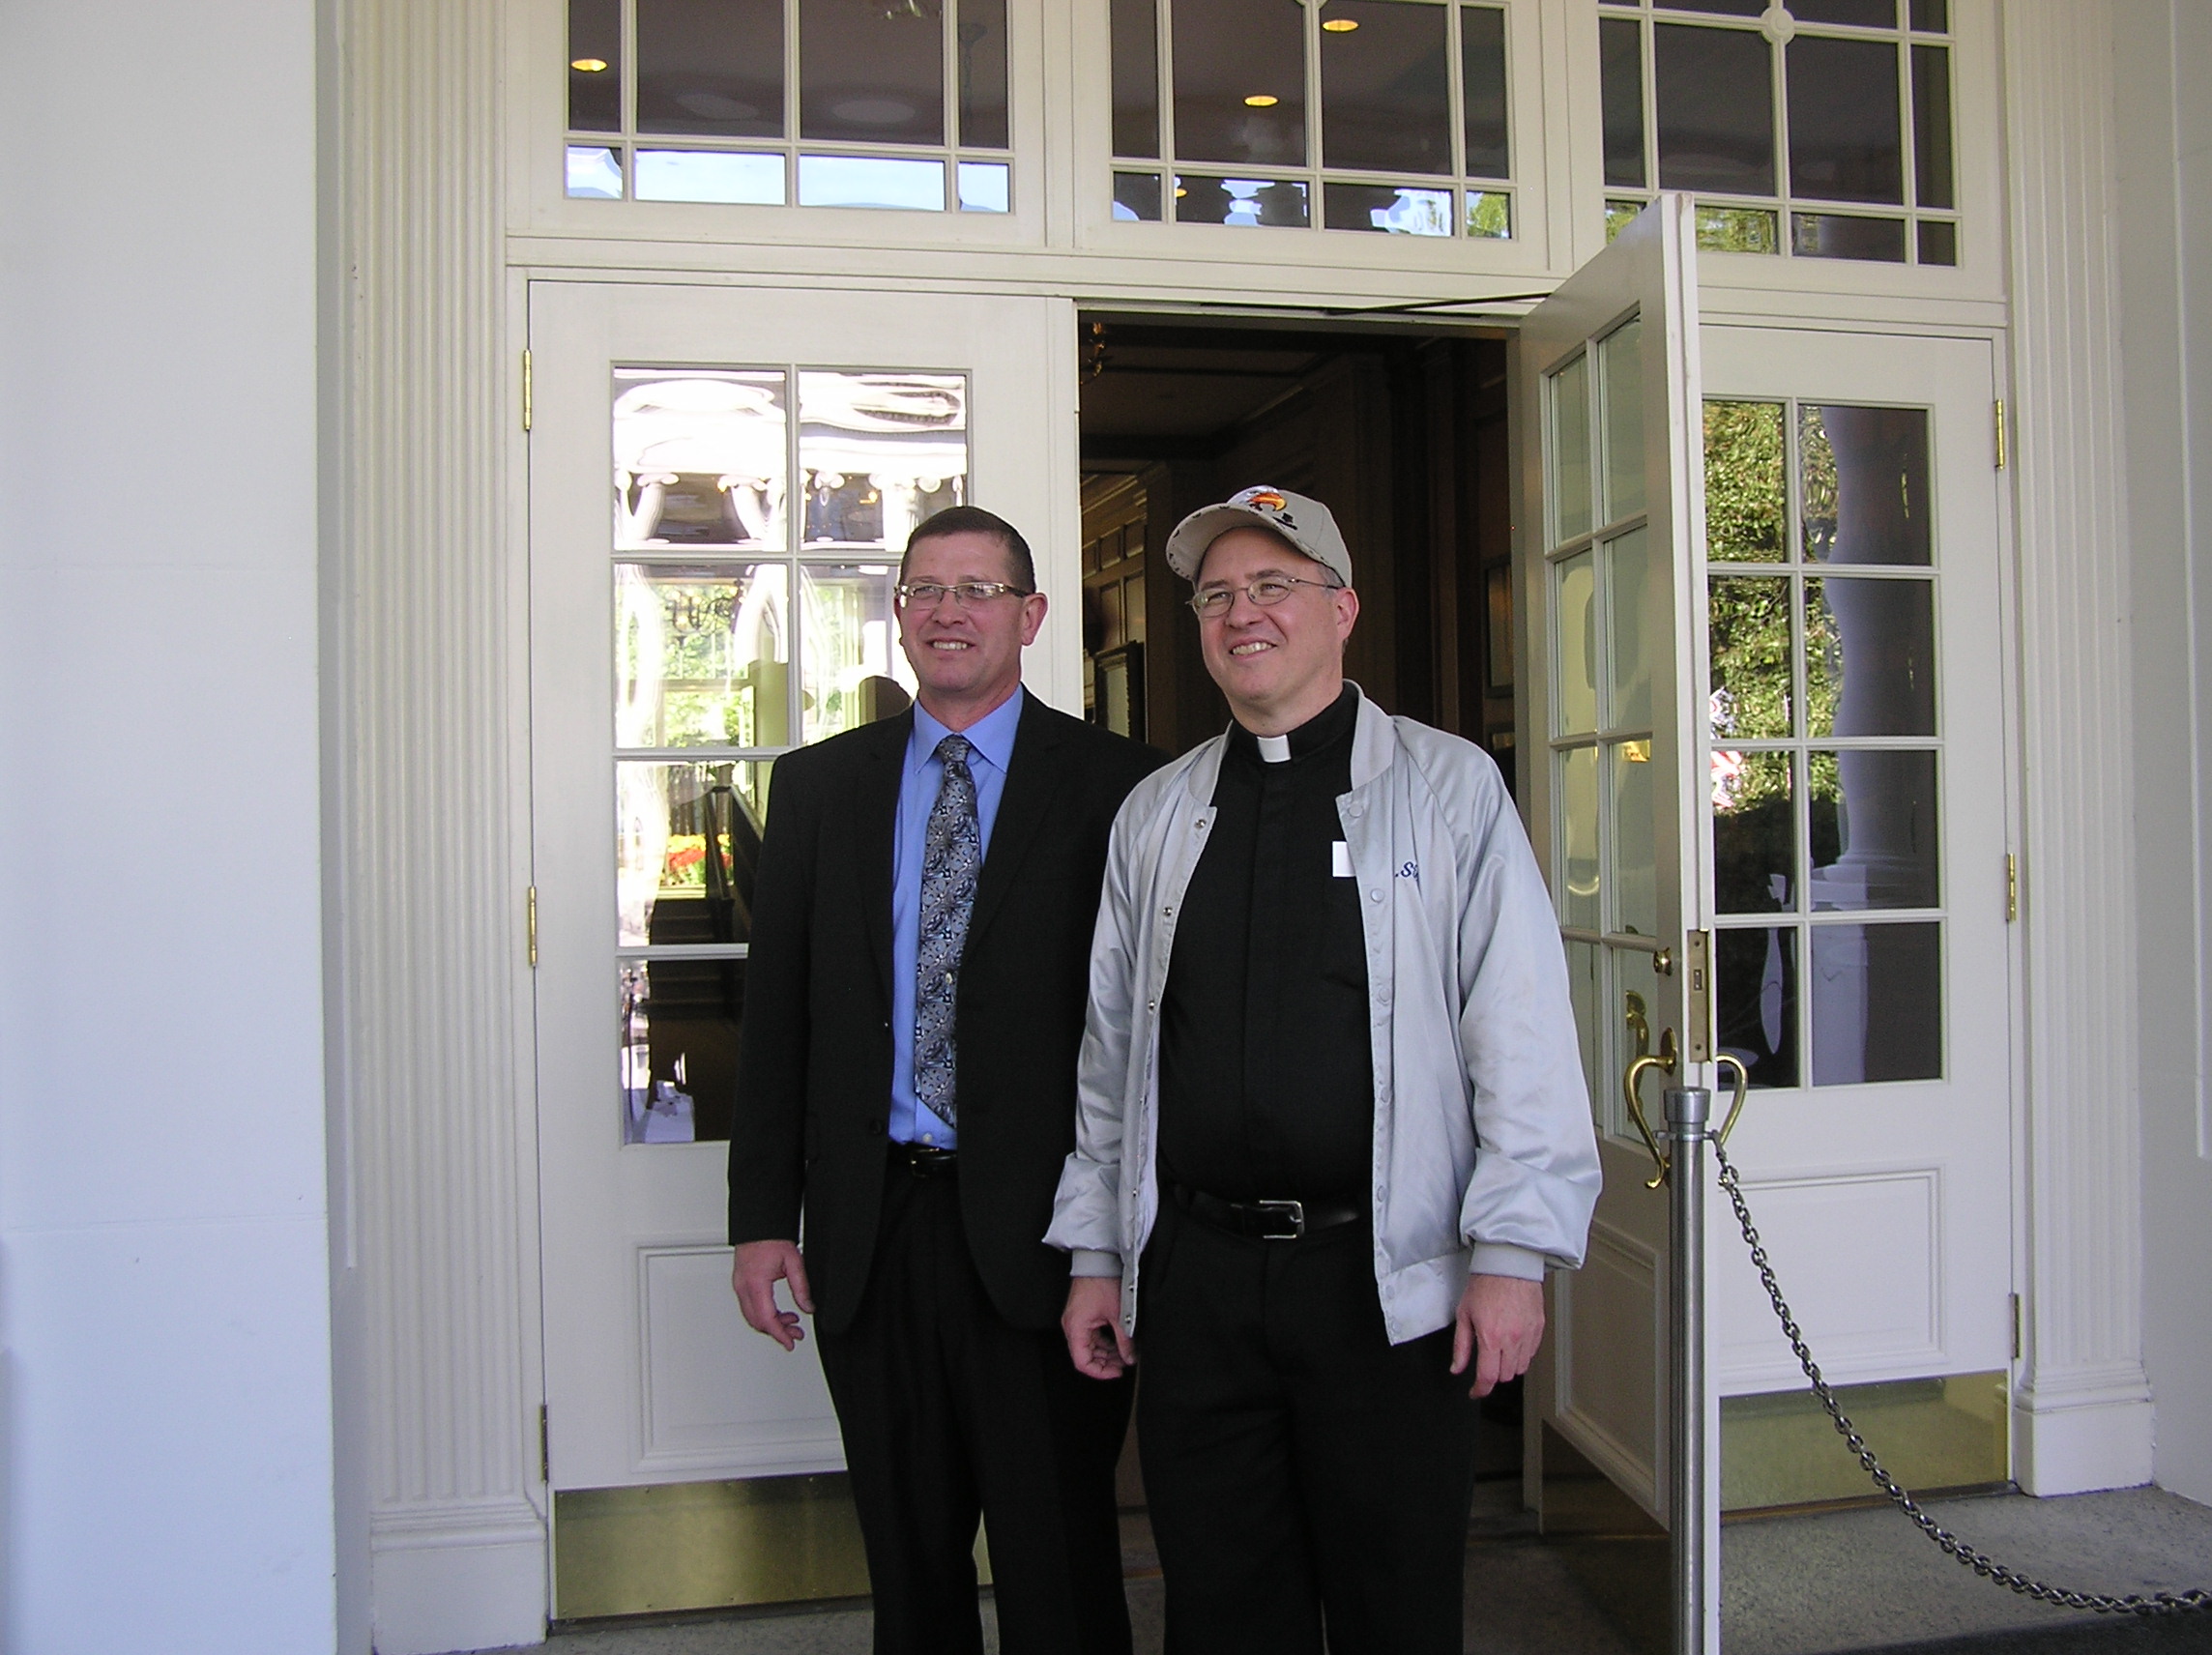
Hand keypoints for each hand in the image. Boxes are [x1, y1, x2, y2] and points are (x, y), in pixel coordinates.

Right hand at [731, 1240, 813, 1350]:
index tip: (790, 1343)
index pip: (767, 1319)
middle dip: (777, 1332)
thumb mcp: (794, 1262)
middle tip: (795, 1334)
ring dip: (771, 1324)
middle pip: (757, 1322)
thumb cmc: (772, 1238)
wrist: (759, 1224)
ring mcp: (739, 1285)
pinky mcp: (740, 1283)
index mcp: (756, 1283)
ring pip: (752, 1316)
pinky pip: (750, 1307)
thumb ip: (801, 1288)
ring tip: (791, 1323)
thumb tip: (808, 1308)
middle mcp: (743, 1287)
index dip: (779, 1335)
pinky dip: (764, 1314)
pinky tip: (780, 1312)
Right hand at [1062, 1275, 1134, 1379]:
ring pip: (1089, 1348)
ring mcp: (1075, 1322)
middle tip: (1124, 1365)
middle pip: (1085, 1357)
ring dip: (1105, 1354)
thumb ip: (1124, 1340)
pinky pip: (1090, 1338)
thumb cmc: (1103, 1282)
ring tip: (1124, 1355)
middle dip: (1105, 1363)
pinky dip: (1103, 1344)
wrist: (1098, 1262)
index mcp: (1076, 1328)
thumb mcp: (1118, 1315)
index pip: (1082, 1362)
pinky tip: (1117, 1345)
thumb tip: (1129, 1358)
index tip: (1116, 1373)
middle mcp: (1072, 1327)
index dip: (1100, 1372)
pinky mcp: (1081, 1318)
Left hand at [1450, 1273, 1544, 1398]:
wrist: (1508, 1264)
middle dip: (1493, 1374)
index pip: (1488, 1377)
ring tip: (1499, 1351)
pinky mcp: (1539, 1328)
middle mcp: (1512, 1339)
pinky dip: (1522, 1354)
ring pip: (1520, 1367)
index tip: (1475, 1391)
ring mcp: (1528, 1334)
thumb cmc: (1485, 1284)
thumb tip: (1457, 1367)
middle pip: (1505, 1376)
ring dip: (1508, 1366)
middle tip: (1485, 1363)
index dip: (1480, 1390)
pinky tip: (1512, 1342)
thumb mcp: (1464, 1314)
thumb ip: (1461, 1346)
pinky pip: (1532, 1353)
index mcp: (1491, 1337)